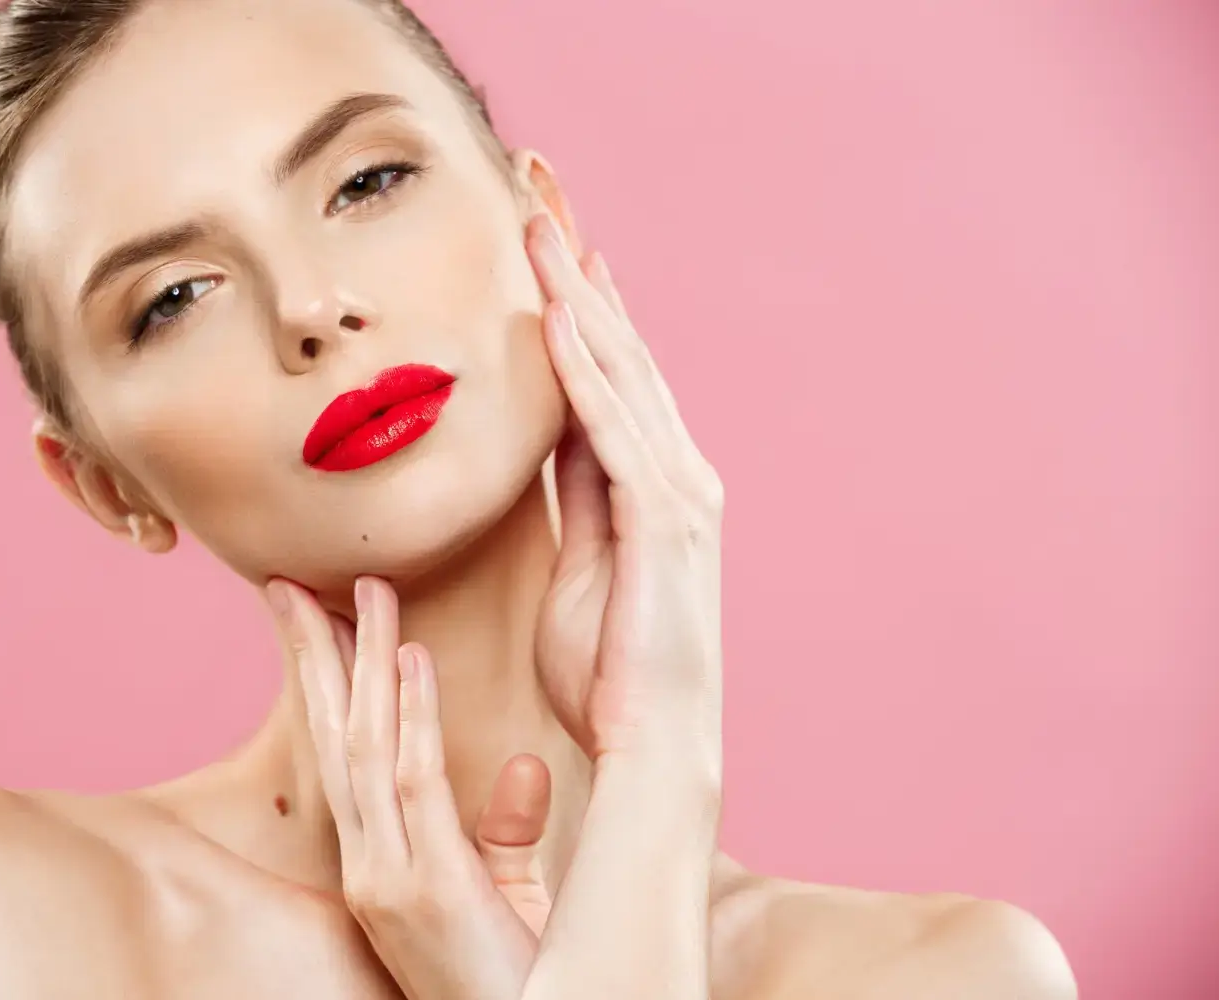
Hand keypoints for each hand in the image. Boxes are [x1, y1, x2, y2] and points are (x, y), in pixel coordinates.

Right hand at [267, 575, 553, 999]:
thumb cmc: (513, 979)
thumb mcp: (506, 896)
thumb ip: (505, 831)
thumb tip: (523, 766)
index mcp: (376, 861)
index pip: (340, 753)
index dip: (325, 683)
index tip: (314, 618)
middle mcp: (368, 862)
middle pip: (333, 737)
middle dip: (316, 655)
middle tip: (293, 583)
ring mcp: (387, 875)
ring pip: (365, 745)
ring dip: (362, 663)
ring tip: (364, 592)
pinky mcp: (425, 887)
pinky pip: (416, 781)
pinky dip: (412, 715)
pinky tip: (410, 659)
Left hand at [528, 215, 724, 781]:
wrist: (651, 745)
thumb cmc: (609, 670)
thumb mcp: (580, 562)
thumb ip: (575, 494)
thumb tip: (555, 434)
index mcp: (653, 484)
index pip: (612, 375)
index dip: (581, 304)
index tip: (550, 243)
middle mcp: (677, 472)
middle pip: (621, 351)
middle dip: (579, 272)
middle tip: (543, 197)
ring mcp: (678, 492)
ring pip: (621, 372)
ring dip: (578, 296)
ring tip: (541, 226)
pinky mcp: (664, 520)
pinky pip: (613, 428)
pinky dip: (584, 370)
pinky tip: (556, 316)